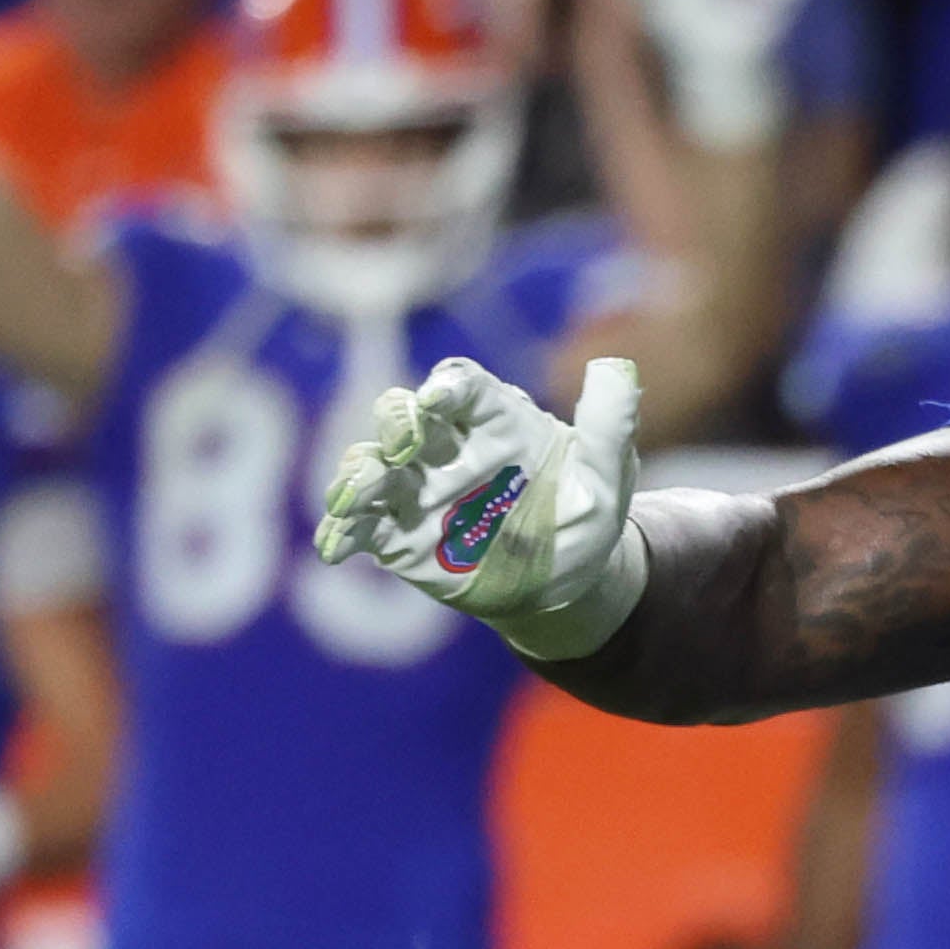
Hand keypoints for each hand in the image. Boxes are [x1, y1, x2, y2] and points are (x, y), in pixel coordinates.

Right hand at [316, 355, 649, 658]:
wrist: (568, 580)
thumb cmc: (586, 513)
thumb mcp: (608, 474)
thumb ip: (608, 424)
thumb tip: (616, 368)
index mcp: (493, 418)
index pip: (462, 386)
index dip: (447, 386)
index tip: (441, 398)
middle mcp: (445, 445)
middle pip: (402, 415)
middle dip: (396, 421)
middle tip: (404, 441)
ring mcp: (416, 488)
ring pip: (372, 467)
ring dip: (359, 475)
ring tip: (355, 493)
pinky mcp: (398, 534)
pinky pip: (362, 527)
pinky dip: (343, 533)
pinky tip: (333, 547)